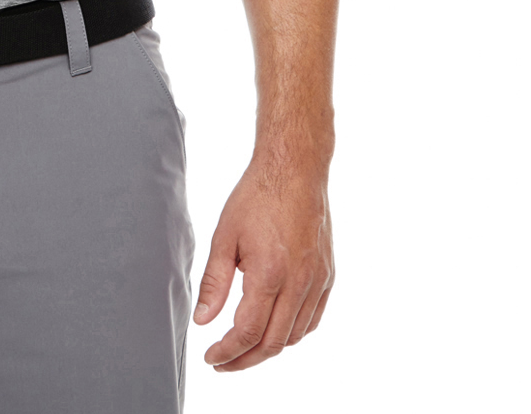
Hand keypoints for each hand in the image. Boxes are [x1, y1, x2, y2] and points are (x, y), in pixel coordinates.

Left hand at [193, 157, 333, 371]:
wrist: (295, 170)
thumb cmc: (256, 196)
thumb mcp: (224, 236)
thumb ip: (213, 283)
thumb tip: (202, 321)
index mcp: (269, 273)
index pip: (248, 332)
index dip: (227, 352)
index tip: (210, 358)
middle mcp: (299, 283)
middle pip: (273, 343)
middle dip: (245, 360)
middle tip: (223, 362)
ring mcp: (318, 282)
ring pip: (294, 336)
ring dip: (268, 348)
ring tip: (243, 346)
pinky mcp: (328, 277)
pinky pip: (312, 320)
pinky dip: (292, 333)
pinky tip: (273, 328)